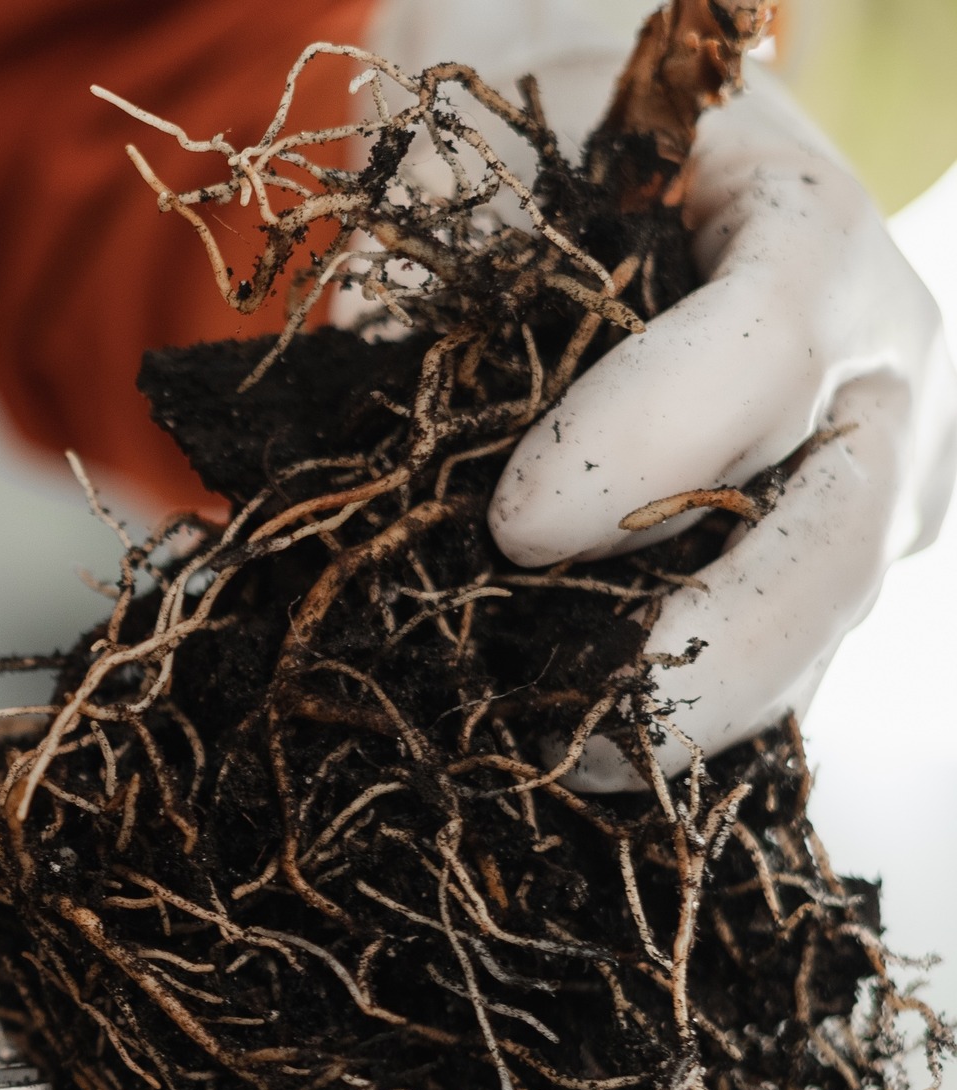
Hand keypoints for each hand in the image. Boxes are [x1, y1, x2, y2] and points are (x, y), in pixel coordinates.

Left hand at [489, 75, 956, 783]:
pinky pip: (780, 670)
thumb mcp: (495, 181)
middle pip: (836, 539)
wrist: (614, 172)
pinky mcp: (831, 572)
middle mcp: (878, 371)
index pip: (763, 347)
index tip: (515, 527)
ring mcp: (874, 485)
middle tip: (587, 717)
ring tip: (569, 765)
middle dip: (714, 650)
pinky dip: (686, 726)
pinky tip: (588, 763)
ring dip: (698, 712)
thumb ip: (455, 299)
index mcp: (807, 234)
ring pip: (821, 629)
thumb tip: (367, 462)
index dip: (646, 448)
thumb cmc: (541, 169)